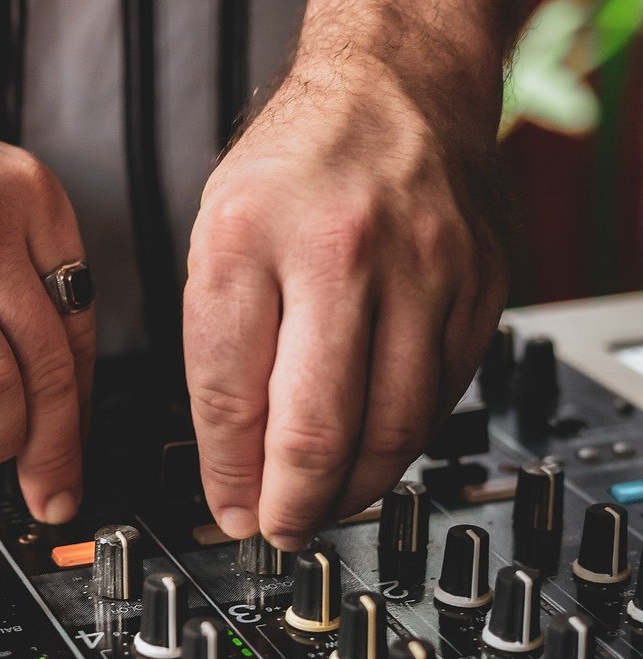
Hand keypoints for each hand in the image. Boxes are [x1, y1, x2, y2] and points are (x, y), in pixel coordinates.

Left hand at [184, 54, 508, 549]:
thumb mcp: (217, 241)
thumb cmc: (294, 168)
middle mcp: (341, 254)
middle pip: (318, 429)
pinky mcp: (479, 288)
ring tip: (324, 506)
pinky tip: (376, 452)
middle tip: (279, 531)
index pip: (230, 398)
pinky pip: (442, 397)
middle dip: (292, 506)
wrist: (397, 88)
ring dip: (353, 489)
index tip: (230, 513)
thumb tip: (234, 463)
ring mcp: (424, 271)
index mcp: (247, 239)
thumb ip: (220, 350)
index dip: (228, 477)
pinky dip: (404, 440)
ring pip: (392, 428)